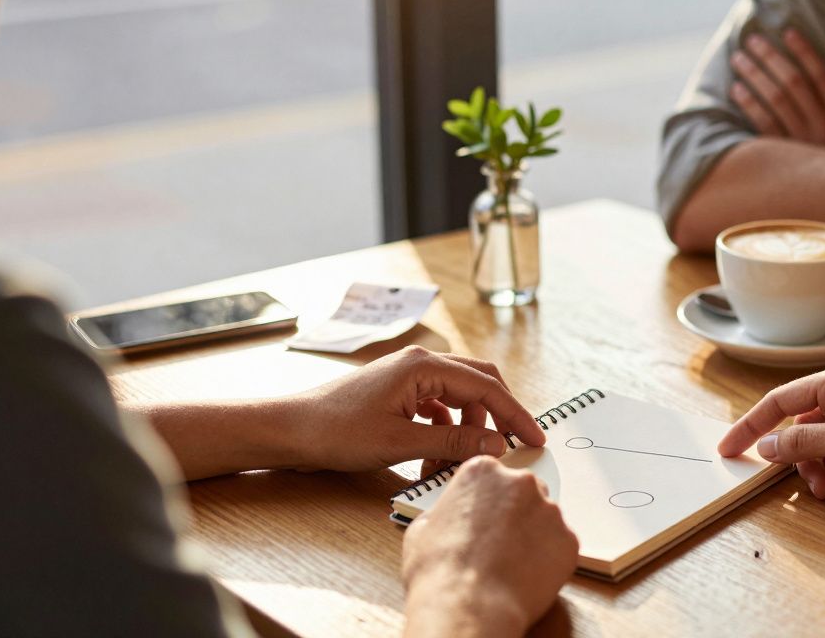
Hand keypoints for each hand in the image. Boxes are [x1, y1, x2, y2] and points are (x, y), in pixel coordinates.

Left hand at [287, 346, 546, 473]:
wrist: (289, 430)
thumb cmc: (336, 431)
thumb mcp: (401, 443)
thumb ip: (453, 444)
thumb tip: (496, 446)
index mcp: (424, 366)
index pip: (486, 387)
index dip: (514, 415)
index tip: (534, 439)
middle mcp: (420, 363)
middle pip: (478, 384)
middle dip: (497, 417)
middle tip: (516, 446)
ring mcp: (408, 376)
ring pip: (458, 398)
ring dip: (467, 429)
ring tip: (461, 461)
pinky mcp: (397, 392)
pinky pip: (437, 407)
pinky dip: (445, 431)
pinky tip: (434, 456)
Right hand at [401, 458, 578, 637]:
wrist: (469, 605)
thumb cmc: (440, 570)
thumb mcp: (422, 529)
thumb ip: (445, 512)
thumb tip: (451, 518)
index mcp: (483, 471)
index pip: (493, 477)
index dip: (487, 502)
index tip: (484, 520)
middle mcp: (521, 482)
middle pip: (524, 493)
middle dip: (515, 515)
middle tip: (499, 544)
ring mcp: (549, 510)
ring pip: (544, 520)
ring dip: (533, 537)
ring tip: (511, 565)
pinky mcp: (569, 539)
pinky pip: (560, 546)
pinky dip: (548, 560)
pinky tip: (526, 576)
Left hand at [729, 29, 824, 149]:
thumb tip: (810, 80)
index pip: (822, 76)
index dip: (804, 51)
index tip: (787, 31)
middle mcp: (824, 131)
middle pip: (794, 84)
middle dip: (771, 59)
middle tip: (752, 40)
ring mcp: (804, 146)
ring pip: (777, 102)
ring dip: (756, 76)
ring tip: (739, 58)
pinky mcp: (787, 161)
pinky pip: (765, 128)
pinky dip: (750, 106)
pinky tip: (736, 90)